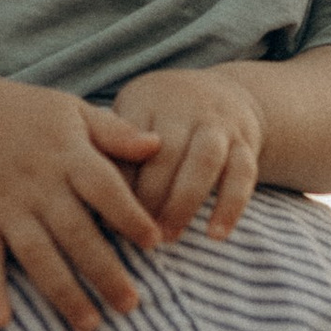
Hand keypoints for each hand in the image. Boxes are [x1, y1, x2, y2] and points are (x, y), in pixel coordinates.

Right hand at [0, 72, 165, 330]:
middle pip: (76, 232)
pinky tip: (1, 321)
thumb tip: (158, 146)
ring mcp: (4, 205)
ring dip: (62, 291)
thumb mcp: (74, 110)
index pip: (104, 188)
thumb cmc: (29, 114)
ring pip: (36, 254)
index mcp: (68, 156)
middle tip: (130, 305)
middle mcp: (38, 184)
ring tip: (89, 323)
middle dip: (104, 271)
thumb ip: (116, 132)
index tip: (155, 242)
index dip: (130, 216)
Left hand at [110, 66, 267, 241]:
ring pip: (204, 163)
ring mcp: (218, 124)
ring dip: (185, 203)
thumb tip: (84, 196)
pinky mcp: (246, 142)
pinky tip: (215, 236)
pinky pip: (243, 174)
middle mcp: (185, 108)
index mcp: (148, 100)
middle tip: (136, 234)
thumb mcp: (133, 114)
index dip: (118, 182)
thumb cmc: (161, 116)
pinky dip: (230, 206)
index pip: (130, 143)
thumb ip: (113, 146)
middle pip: (167, 154)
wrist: (223, 93)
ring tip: (169, 237)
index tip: (105, 215)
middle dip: (151, 198)